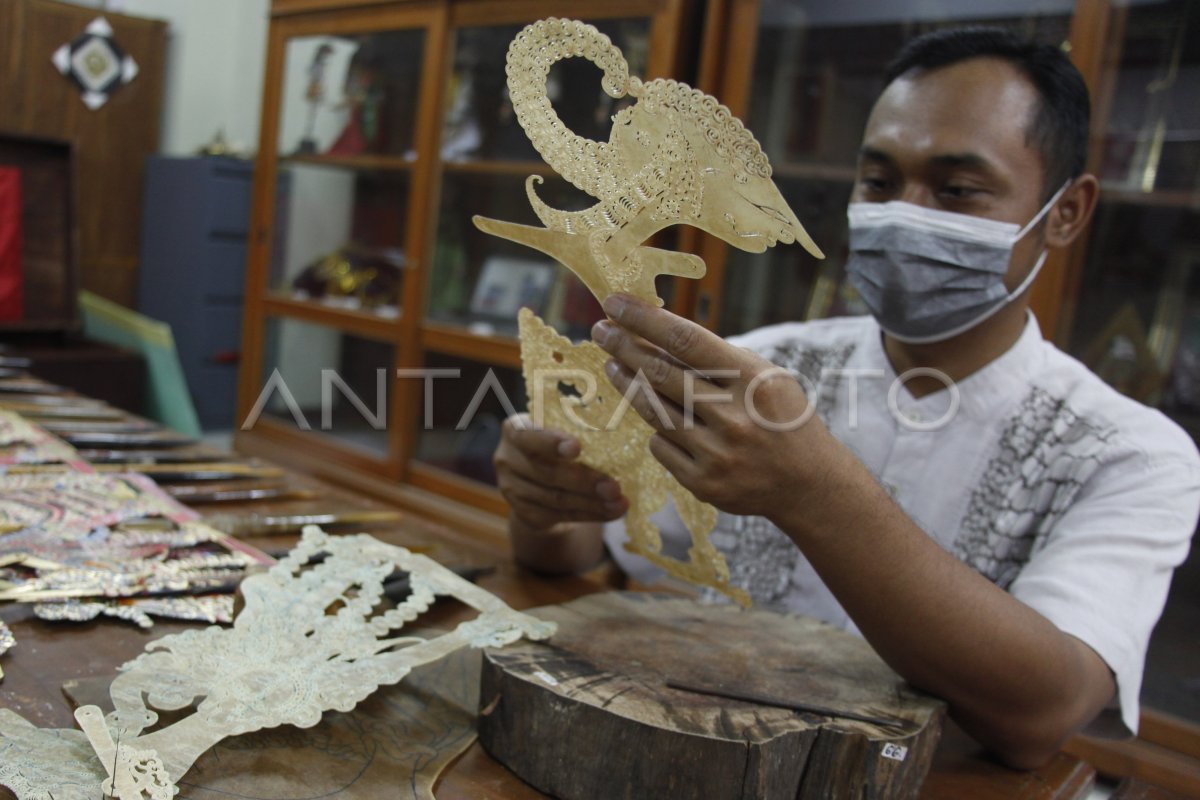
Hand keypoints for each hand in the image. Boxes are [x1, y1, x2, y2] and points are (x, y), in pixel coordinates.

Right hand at [493, 413, 628, 531]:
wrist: (536, 480)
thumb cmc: (555, 446)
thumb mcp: (558, 431)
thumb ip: (574, 432)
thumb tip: (617, 438)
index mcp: (515, 430)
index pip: (529, 436)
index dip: (552, 442)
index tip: (577, 448)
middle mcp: (507, 459)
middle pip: (547, 473)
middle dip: (584, 481)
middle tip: (613, 487)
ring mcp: (512, 489)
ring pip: (556, 499)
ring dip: (592, 503)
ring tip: (618, 502)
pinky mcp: (524, 513)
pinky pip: (560, 516)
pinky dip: (590, 514)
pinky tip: (610, 512)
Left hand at [591, 294, 836, 522]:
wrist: (808, 483)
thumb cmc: (781, 418)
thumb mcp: (765, 377)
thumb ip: (719, 360)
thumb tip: (657, 333)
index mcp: (752, 380)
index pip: (685, 340)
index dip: (644, 319)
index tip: (615, 303)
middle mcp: (733, 417)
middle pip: (661, 374)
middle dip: (624, 347)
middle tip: (601, 330)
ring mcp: (716, 454)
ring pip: (654, 411)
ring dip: (627, 384)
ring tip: (612, 365)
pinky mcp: (703, 484)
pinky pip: (661, 446)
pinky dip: (657, 429)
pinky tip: (656, 415)